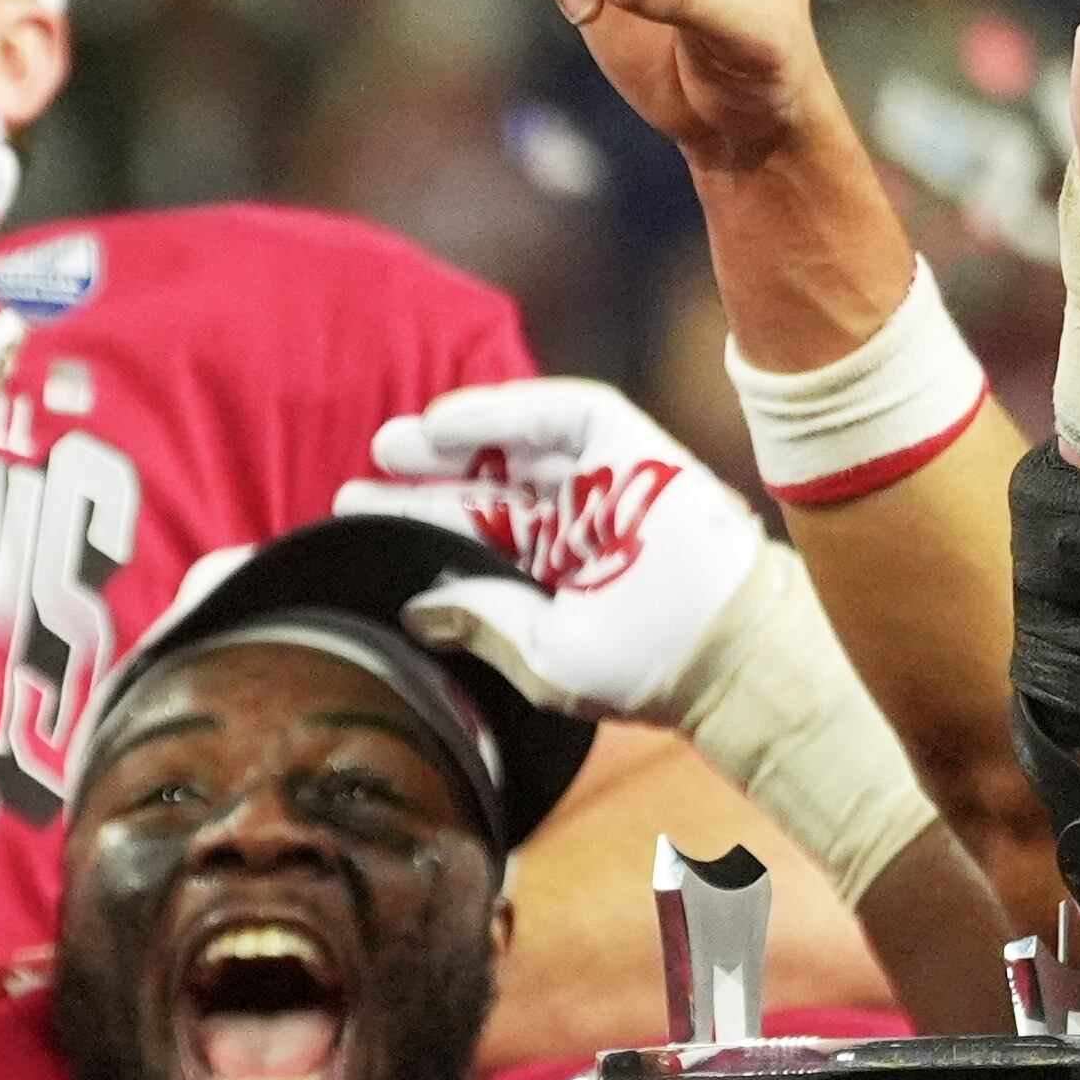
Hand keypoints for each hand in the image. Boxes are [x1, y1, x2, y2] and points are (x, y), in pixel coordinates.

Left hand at [332, 377, 769, 720]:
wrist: (725, 650)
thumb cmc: (646, 667)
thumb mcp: (542, 655)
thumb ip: (479, 622)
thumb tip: (417, 607)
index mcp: (557, 576)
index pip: (474, 540)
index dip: (415, 525)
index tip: (354, 515)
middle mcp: (578, 525)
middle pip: (486, 491)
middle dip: (423, 483)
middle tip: (356, 485)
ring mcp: (605, 483)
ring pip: (515, 448)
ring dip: (452, 442)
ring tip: (392, 445)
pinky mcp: (631, 447)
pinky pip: (558, 413)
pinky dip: (502, 411)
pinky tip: (445, 422)